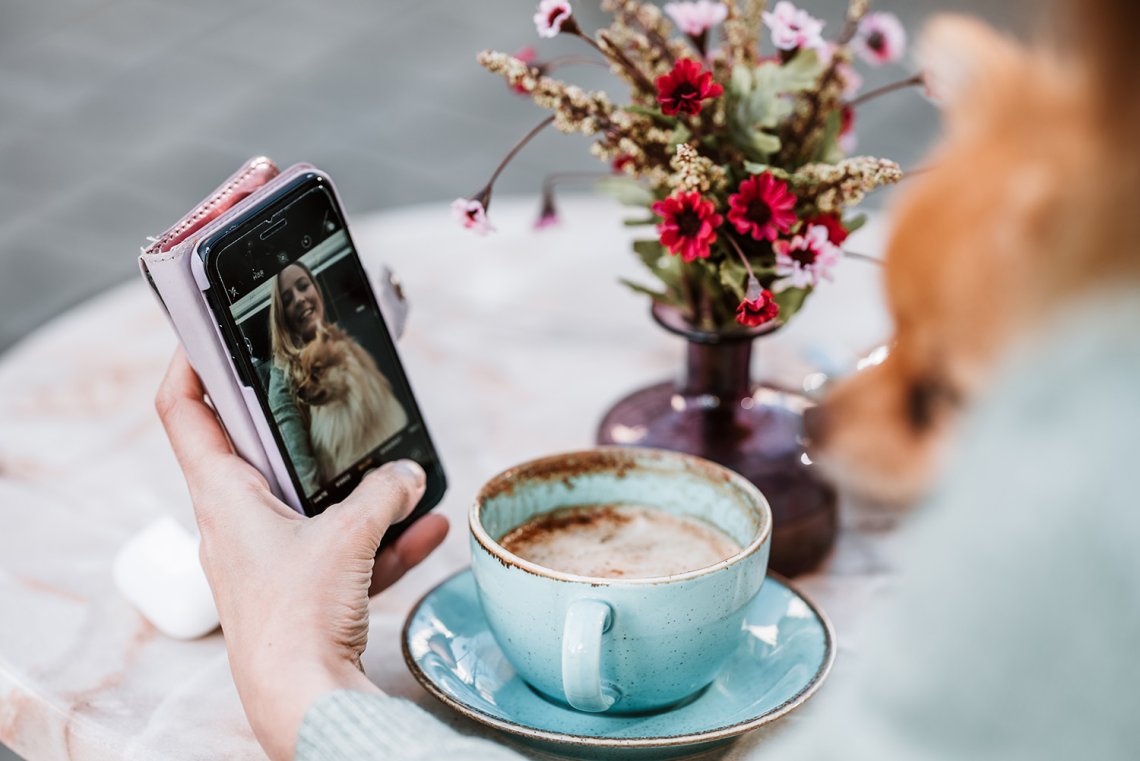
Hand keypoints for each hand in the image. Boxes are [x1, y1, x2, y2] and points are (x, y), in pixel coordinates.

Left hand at [155, 351, 448, 760]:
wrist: (303, 701)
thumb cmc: (296, 618)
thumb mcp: (346, 537)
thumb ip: (381, 494)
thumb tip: (407, 473)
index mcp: (223, 496)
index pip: (185, 411)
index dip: (191, 363)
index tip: (212, 333)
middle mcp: (237, 523)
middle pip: (257, 452)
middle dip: (299, 425)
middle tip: (326, 391)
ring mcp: (268, 558)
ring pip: (309, 504)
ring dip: (356, 490)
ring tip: (402, 474)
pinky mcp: (299, 591)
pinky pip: (341, 551)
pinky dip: (380, 540)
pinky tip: (427, 531)